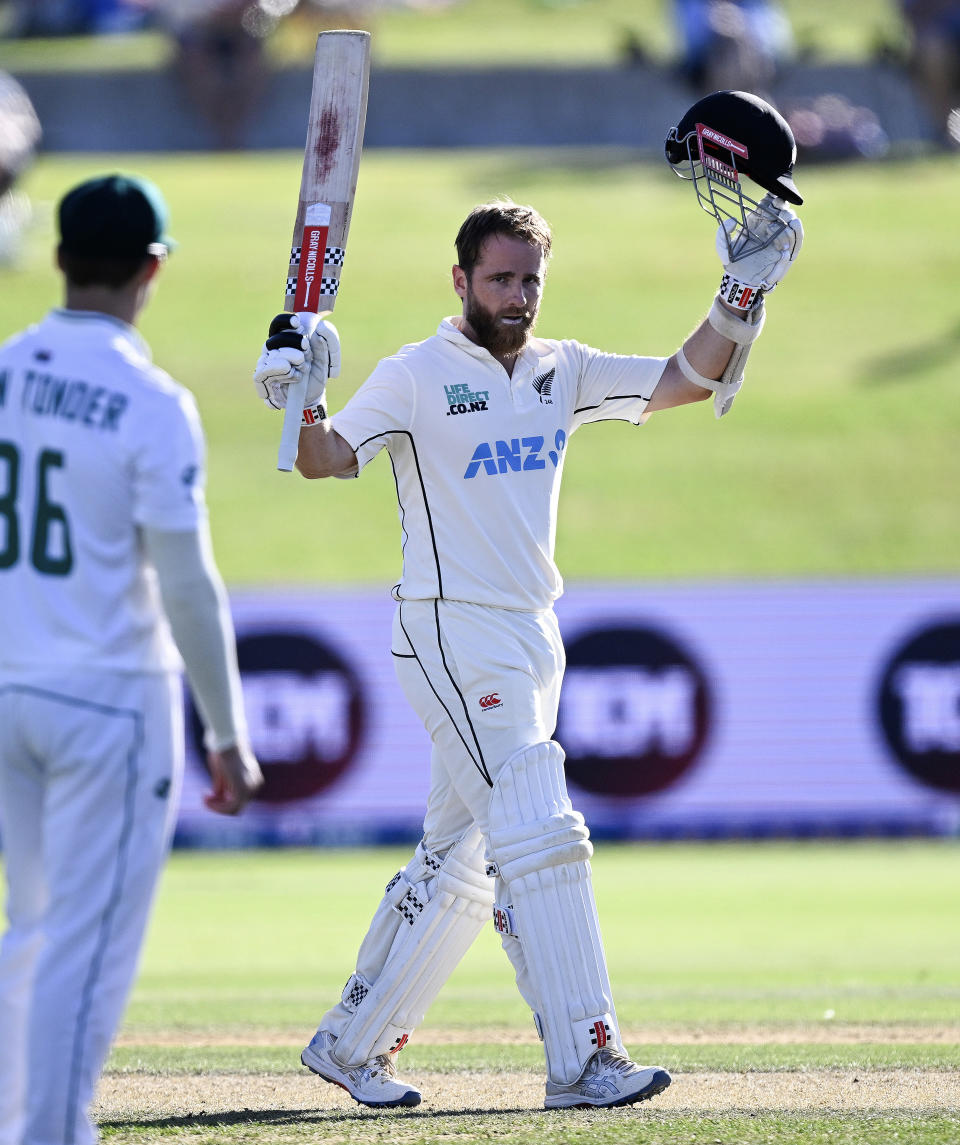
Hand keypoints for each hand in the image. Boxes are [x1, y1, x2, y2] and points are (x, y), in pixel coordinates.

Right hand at [204, 743, 263, 815]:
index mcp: (253, 779)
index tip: (207, 793)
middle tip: (204, 797)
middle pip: (236, 805)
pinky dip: (217, 807)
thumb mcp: (222, 771)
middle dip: (219, 805)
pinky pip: (231, 808)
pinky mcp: (243, 790)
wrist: (226, 740)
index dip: (222, 801)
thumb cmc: (223, 751)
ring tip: (204, 797)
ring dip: (217, 807)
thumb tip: (218, 795)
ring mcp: (251, 789)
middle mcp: (255, 785)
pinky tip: (207, 799)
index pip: (239, 798)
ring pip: (233, 809)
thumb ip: (223, 784)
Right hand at [253, 312, 340, 411]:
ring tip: (303, 367)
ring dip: (291, 359)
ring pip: (272, 354)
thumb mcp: (325, 361)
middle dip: (292, 342)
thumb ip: (326, 344)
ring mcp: (264, 363)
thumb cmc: (314, 376)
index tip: (297, 322)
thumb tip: (319, 329)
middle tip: (306, 349)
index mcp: (284, 340)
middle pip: (276, 339)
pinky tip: (294, 375)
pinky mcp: (260, 379)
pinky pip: (264, 371)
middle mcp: (271, 350)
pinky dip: (281, 372)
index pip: (278, 324)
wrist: (310, 399)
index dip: (285, 321)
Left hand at [715, 194, 802, 309]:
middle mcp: (772, 227)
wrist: (740, 281)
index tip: (774, 201)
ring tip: (786, 232)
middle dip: (786, 214)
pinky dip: (791, 246)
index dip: (776, 199)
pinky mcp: (786, 253)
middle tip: (777, 221)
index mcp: (758, 220)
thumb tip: (732, 220)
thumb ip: (722, 233)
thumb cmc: (732, 261)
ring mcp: (781, 240)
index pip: (771, 203)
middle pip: (787, 213)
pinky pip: (795, 247)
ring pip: (794, 229)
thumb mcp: (723, 247)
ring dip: (791, 231)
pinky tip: (782, 251)